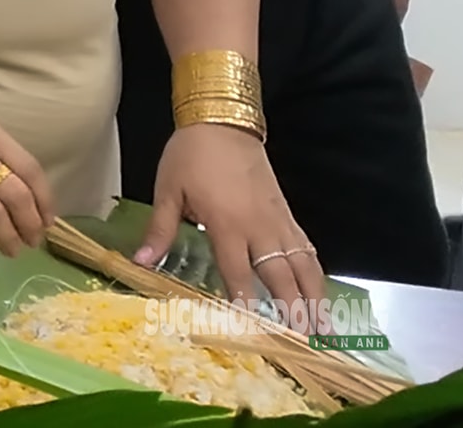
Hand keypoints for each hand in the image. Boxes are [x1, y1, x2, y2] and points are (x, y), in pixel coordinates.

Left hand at [140, 123, 327, 330]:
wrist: (223, 121)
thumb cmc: (190, 155)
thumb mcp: (167, 190)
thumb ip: (159, 230)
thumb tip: (139, 261)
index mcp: (226, 223)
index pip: (238, 271)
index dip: (246, 301)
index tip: (254, 329)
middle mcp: (258, 226)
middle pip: (280, 274)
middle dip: (293, 309)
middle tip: (303, 341)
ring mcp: (278, 219)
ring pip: (302, 263)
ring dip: (314, 296)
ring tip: (323, 327)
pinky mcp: (286, 211)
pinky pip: (306, 246)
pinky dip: (314, 270)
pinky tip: (318, 290)